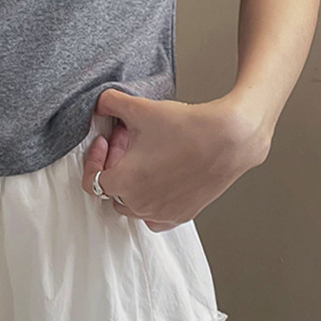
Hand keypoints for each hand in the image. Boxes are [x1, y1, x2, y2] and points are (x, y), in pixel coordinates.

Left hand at [81, 89, 266, 231]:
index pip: (92, 180)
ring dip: (132, 182)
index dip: (95, 157)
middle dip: (115, 165)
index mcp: (125, 183)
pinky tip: (158, 178)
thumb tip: (101, 105)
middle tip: (128, 140)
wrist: (228, 139)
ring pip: (133, 204)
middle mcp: (141, 205)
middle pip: (113, 190)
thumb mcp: (138, 108)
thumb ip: (109, 104)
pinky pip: (155, 217)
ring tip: (145, 155)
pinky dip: (151, 201)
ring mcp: (163, 213)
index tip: (105, 140)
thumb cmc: (185, 127)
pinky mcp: (183, 215)